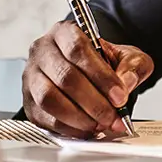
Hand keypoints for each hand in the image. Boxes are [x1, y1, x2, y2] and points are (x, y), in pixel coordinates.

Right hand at [22, 20, 153, 138]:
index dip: (101, 76)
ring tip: (100, 124)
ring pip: (50, 99)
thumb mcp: (127, 56)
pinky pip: (45, 118)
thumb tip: (126, 83)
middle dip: (94, 102)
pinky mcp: (29, 101)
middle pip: (65, 77)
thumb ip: (132, 66)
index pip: (78, 49)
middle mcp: (43, 50)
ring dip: (79, 117)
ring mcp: (32, 76)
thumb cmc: (103, 62)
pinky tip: (87, 129)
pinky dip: (69, 128)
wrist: (88, 71)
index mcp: (65, 32)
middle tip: (113, 116)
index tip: (119, 96)